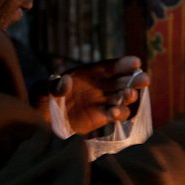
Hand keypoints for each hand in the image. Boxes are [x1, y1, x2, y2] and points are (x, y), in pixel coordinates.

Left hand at [35, 56, 150, 134]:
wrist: (41, 122)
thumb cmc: (40, 101)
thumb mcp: (41, 90)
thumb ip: (53, 85)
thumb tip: (65, 80)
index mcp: (86, 74)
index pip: (107, 67)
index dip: (121, 64)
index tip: (136, 62)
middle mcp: (97, 86)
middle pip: (120, 80)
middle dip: (133, 79)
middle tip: (144, 79)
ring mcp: (101, 102)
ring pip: (121, 97)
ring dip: (128, 96)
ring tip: (128, 96)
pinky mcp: (101, 117)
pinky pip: (115, 114)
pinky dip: (119, 113)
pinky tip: (114, 113)